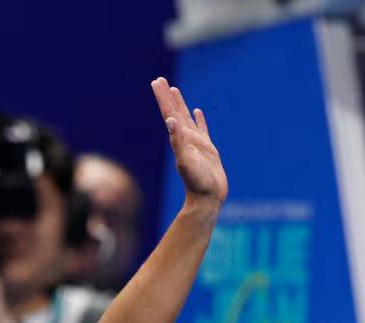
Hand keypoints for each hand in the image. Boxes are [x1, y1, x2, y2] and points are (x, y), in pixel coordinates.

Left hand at [151, 77, 226, 204]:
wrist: (208, 199)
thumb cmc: (197, 183)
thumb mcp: (186, 160)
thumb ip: (178, 141)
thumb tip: (170, 120)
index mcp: (179, 139)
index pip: (169, 113)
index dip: (162, 98)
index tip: (156, 82)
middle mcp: (186, 139)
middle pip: (175, 112)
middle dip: (167, 96)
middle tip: (160, 80)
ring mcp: (197, 143)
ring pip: (187, 118)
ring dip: (180, 104)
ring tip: (175, 91)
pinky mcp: (208, 149)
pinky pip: (203, 129)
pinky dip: (199, 120)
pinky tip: (198, 112)